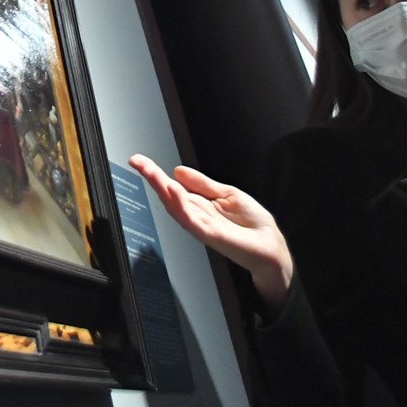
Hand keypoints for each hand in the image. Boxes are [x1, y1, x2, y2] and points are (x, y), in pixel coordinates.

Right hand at [129, 154, 294, 314]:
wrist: (270, 245)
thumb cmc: (252, 224)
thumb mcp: (227, 193)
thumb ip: (202, 184)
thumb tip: (177, 171)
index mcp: (199, 204)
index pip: (172, 186)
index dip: (156, 173)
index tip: (139, 160)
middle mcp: (196, 215)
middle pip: (169, 195)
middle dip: (152, 178)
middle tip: (137, 162)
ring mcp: (201, 226)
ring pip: (175, 206)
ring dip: (162, 189)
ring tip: (151, 172)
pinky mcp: (210, 235)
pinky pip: (191, 220)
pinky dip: (180, 206)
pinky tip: (173, 192)